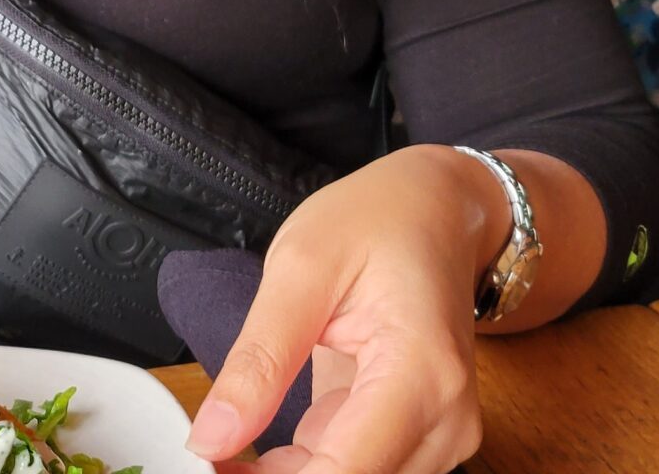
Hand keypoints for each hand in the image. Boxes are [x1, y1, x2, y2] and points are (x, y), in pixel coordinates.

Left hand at [183, 144, 503, 473]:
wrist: (435, 210)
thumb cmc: (375, 221)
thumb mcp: (299, 268)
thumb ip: (259, 359)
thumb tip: (211, 437)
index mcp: (421, 372)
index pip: (347, 473)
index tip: (212, 467)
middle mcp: (446, 418)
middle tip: (212, 450)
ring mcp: (443, 433)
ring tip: (231, 444)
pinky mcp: (424, 437)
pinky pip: (360, 471)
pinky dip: (308, 467)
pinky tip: (264, 444)